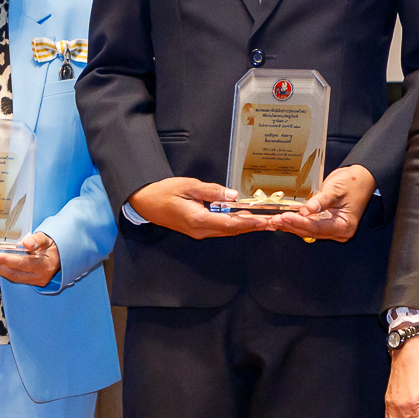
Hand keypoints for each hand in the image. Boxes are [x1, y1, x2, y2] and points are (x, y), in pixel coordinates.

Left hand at [0, 232, 61, 286]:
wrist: (63, 255)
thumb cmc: (54, 245)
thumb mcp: (48, 238)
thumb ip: (37, 240)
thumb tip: (26, 243)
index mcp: (44, 265)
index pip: (22, 263)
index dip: (5, 260)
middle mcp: (40, 276)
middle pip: (14, 273)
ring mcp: (36, 281)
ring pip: (13, 277)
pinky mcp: (32, 281)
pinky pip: (15, 277)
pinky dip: (3, 271)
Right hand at [124, 177, 278, 238]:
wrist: (145, 202)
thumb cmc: (164, 192)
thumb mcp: (188, 186)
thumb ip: (212, 191)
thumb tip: (232, 195)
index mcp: (197, 220)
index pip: (229, 224)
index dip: (249, 223)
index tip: (264, 220)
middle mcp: (200, 230)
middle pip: (232, 230)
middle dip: (254, 226)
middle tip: (273, 222)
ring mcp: (199, 231)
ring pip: (227, 231)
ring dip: (247, 226)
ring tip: (265, 222)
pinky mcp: (198, 229)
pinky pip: (221, 228)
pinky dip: (235, 224)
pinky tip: (246, 220)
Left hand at [275, 165, 375, 241]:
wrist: (362, 178)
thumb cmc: (353, 182)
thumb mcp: (337, 189)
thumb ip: (323, 200)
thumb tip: (309, 209)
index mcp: (344, 226)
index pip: (317, 227)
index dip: (299, 223)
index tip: (285, 217)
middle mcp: (338, 231)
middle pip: (311, 232)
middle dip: (292, 225)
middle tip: (274, 219)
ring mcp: (331, 228)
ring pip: (308, 231)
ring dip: (291, 226)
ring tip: (274, 221)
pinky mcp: (325, 223)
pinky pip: (309, 225)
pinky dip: (296, 222)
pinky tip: (283, 219)